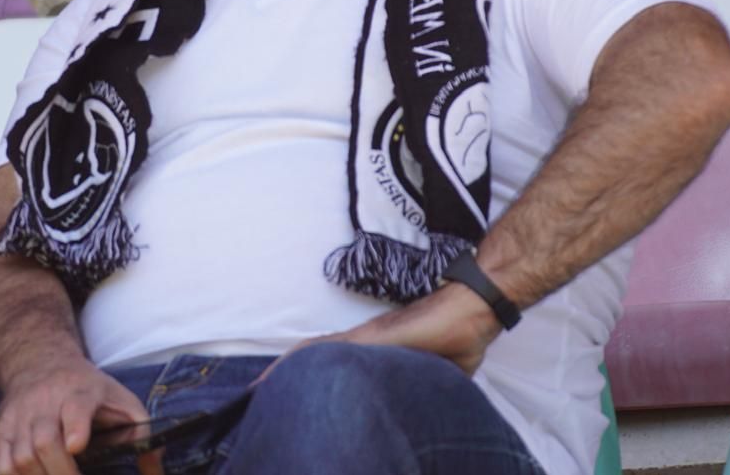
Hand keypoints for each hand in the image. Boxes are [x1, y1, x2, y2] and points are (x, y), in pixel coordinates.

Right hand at [0, 355, 160, 474]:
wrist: (39, 362)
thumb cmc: (90, 391)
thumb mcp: (121, 400)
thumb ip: (142, 434)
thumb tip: (154, 472)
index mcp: (79, 391)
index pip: (76, 406)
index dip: (76, 426)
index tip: (78, 445)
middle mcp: (45, 402)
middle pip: (46, 441)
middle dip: (62, 473)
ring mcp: (20, 416)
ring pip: (22, 456)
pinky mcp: (2, 429)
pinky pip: (2, 464)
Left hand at [260, 283, 501, 382]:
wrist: (471, 310)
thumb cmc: (458, 340)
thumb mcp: (438, 380)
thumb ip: (421, 392)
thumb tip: (419, 418)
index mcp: (375, 356)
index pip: (331, 371)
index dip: (307, 384)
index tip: (284, 403)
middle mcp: (362, 345)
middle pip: (313, 362)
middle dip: (286, 382)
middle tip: (260, 404)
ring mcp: (364, 339)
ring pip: (312, 354)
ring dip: (285, 371)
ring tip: (257, 391)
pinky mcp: (369, 337)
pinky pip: (326, 348)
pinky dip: (303, 358)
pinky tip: (283, 372)